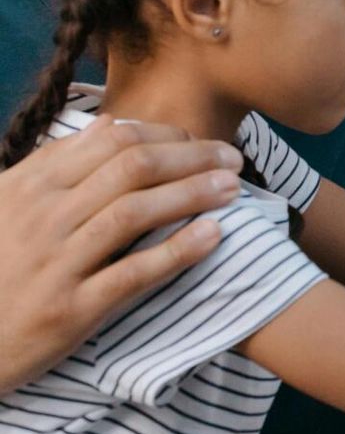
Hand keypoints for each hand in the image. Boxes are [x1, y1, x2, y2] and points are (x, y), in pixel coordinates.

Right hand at [0, 117, 241, 392]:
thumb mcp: (8, 204)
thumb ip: (58, 164)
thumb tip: (110, 124)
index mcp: (30, 186)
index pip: (111, 143)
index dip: (165, 135)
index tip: (198, 140)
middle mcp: (42, 217)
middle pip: (131, 169)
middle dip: (191, 158)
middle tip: (233, 158)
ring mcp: (56, 262)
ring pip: (135, 213)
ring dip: (192, 194)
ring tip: (233, 188)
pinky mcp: (70, 309)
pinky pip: (133, 272)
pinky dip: (177, 251)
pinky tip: (214, 236)